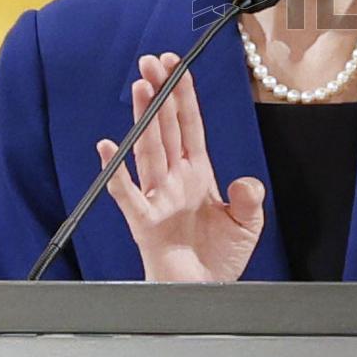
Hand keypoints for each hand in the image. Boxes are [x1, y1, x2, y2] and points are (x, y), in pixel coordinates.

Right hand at [96, 52, 264, 281]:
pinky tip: (108, 146)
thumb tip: (245, 180)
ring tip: (141, 86)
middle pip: (165, 127)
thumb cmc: (219, 258)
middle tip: (152, 62)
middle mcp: (175, 178)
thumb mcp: (246, 224)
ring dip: (144, 117)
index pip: (190, 125)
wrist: (204, 293)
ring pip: (148, 148)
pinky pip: (126, 193)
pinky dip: (116, 171)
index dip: (184, 95)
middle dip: (160, 92)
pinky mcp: (144, 221)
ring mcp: (157, 196)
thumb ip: (249, 198)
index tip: (178, 66)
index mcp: (198, 172)